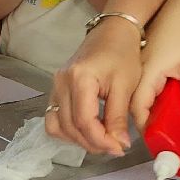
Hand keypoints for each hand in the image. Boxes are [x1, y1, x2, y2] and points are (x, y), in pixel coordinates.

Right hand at [48, 15, 143, 154]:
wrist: (113, 31)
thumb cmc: (123, 54)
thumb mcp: (125, 85)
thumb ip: (118, 117)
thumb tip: (119, 146)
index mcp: (80, 79)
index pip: (84, 121)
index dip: (101, 140)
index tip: (119, 148)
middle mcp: (61, 83)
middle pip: (70, 127)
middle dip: (93, 143)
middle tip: (115, 147)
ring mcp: (55, 85)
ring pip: (58, 126)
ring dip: (79, 140)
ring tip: (102, 141)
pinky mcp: (56, 88)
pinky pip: (54, 117)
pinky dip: (69, 130)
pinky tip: (88, 131)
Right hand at [130, 0, 179, 128]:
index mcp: (144, 74)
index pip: (138, 109)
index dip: (147, 128)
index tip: (160, 141)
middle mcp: (135, 75)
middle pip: (134, 109)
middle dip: (149, 125)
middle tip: (167, 139)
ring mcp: (137, 73)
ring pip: (137, 102)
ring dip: (151, 115)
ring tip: (169, 127)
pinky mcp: (142, 71)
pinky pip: (143, 94)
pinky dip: (154, 104)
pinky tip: (168, 109)